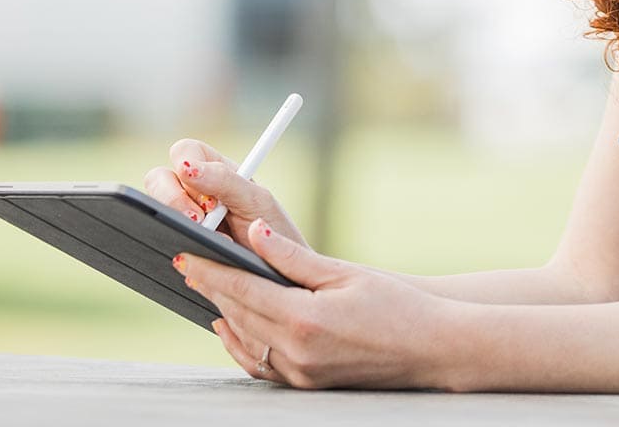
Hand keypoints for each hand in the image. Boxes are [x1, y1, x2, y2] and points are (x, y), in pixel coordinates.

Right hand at [143, 138, 307, 249]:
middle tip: (200, 221)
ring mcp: (181, 216)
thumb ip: (225, 179)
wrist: (277, 273)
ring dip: (176, 222)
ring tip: (208, 239)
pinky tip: (193, 255)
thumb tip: (187, 168)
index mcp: (215, 170)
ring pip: (154, 207)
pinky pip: (156, 237)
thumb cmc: (271, 231)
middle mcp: (194, 190)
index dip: (186, 166)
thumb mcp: (256, 201)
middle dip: (174, 200)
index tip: (208, 198)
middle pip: (158, 178)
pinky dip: (172, 244)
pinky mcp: (175, 242)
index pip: (184, 151)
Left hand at [174, 218, 459, 389]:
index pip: (241, 291)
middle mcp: (296, 353)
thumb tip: (255, 235)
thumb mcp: (346, 273)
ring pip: (245, 342)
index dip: (210, 271)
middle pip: (237, 315)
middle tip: (187, 264)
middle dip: (210, 289)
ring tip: (207, 290)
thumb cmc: (398, 306)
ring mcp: (300, 374)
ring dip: (223, 314)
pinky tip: (233, 326)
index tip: (185, 254)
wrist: (433, 350)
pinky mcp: (307, 384)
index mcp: (304, 320)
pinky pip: (261, 364)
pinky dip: (241, 343)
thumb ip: (294, 257)